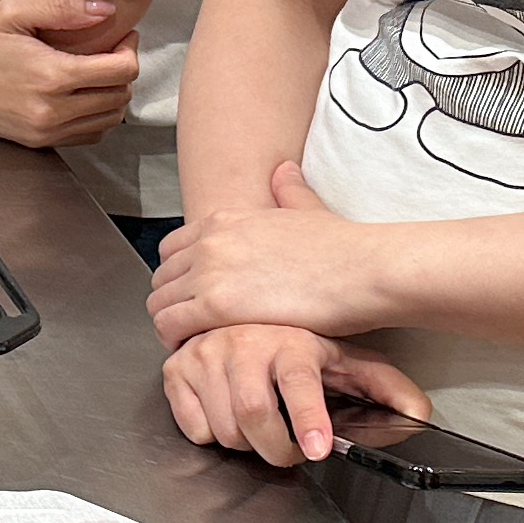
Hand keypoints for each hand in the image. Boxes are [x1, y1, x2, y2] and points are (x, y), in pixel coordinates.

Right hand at [0, 0, 140, 148]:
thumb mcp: (13, 10)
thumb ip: (63, 7)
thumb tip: (107, 10)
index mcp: (50, 75)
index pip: (121, 71)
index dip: (130, 49)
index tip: (122, 36)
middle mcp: (51, 110)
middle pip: (121, 96)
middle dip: (124, 70)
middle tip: (111, 50)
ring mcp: (44, 130)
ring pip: (110, 119)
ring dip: (113, 95)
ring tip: (97, 72)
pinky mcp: (38, 141)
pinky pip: (89, 135)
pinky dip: (97, 116)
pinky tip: (83, 94)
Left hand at [147, 162, 402, 343]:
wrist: (365, 269)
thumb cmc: (345, 248)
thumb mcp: (308, 209)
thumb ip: (289, 192)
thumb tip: (283, 170)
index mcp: (224, 220)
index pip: (172, 250)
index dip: (180, 278)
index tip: (194, 299)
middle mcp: (209, 241)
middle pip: (162, 278)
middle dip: (173, 303)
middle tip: (193, 327)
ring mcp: (209, 271)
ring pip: (158, 304)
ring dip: (172, 325)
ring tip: (195, 343)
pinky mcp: (216, 305)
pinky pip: (169, 325)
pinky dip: (174, 341)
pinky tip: (196, 351)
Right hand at [162, 323, 431, 466]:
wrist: (240, 311)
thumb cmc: (294, 344)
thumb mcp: (343, 360)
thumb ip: (383, 388)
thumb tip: (419, 413)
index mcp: (290, 342)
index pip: (298, 384)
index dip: (308, 420)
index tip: (315, 449)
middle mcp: (243, 343)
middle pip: (252, 414)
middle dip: (274, 447)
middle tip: (288, 450)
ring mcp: (205, 354)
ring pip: (223, 426)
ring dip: (245, 442)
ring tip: (259, 428)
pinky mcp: (176, 368)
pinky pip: (192, 426)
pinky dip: (211, 433)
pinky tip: (225, 413)